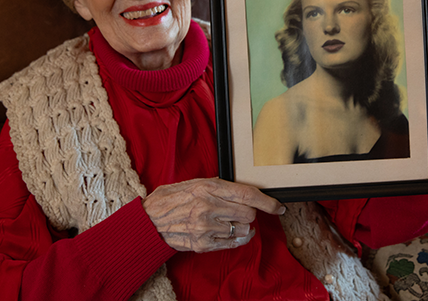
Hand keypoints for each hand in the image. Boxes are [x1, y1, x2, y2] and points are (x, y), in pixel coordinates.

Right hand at [142, 177, 284, 252]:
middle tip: (239, 210)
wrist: (149, 220)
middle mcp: (208, 207)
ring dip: (241, 226)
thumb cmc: (171, 198)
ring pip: (242, 230)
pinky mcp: (203, 244)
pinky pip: (233, 243)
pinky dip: (237, 238)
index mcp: (207, 187)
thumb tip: (244, 191)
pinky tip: (230, 232)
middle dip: (248, 213)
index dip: (268, 202)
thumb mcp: (194, 183)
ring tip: (228, 221)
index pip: (247, 195)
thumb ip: (218, 187)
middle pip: (249, 214)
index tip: (278, 206)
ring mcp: (206, 228)